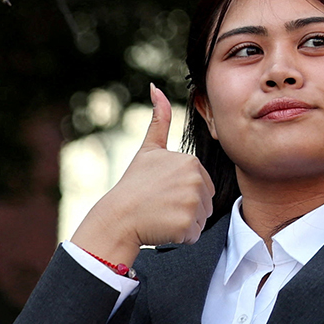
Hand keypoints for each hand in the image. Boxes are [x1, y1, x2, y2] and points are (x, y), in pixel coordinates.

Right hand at [70, 84, 215, 266]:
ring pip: (201, 219)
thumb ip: (159, 119)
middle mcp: (195, 179)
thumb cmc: (134, 185)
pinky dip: (181, 237)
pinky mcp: (188, 224)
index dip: (182, 192)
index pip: (202, 185)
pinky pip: (194, 235)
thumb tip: (156, 87)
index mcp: (191, 161)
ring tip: (162, 215)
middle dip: (186, 208)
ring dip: (184, 222)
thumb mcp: (149, 150)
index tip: (162, 191)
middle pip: (205, 202)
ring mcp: (192, 202)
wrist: (117, 217)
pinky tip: (163, 228)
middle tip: (161, 204)